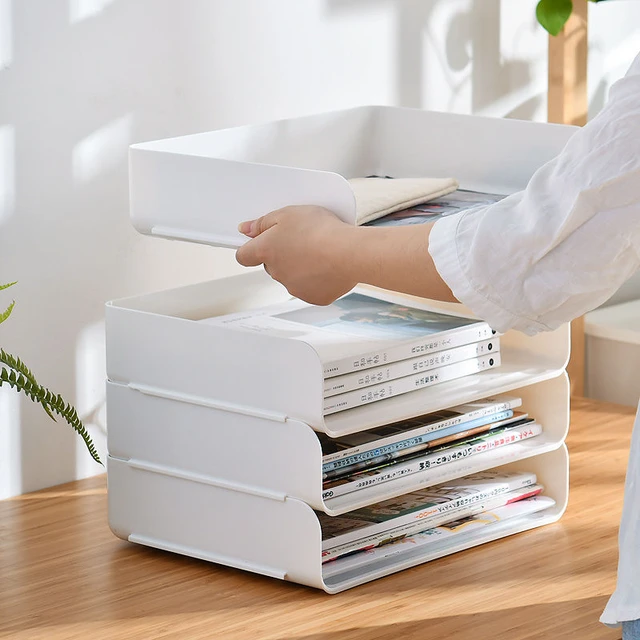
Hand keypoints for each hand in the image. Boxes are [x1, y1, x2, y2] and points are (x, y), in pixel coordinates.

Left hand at [236, 206, 358, 304]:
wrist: (350, 253)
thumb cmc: (322, 231)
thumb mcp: (288, 213)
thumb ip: (263, 222)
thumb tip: (246, 229)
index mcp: (266, 251)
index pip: (243, 256)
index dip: (250, 248)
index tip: (260, 241)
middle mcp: (276, 272)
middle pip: (270, 265)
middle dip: (282, 254)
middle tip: (301, 239)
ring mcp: (294, 287)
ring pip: (291, 277)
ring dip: (300, 266)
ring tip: (320, 251)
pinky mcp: (314, 297)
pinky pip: (311, 288)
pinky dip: (317, 279)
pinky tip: (328, 265)